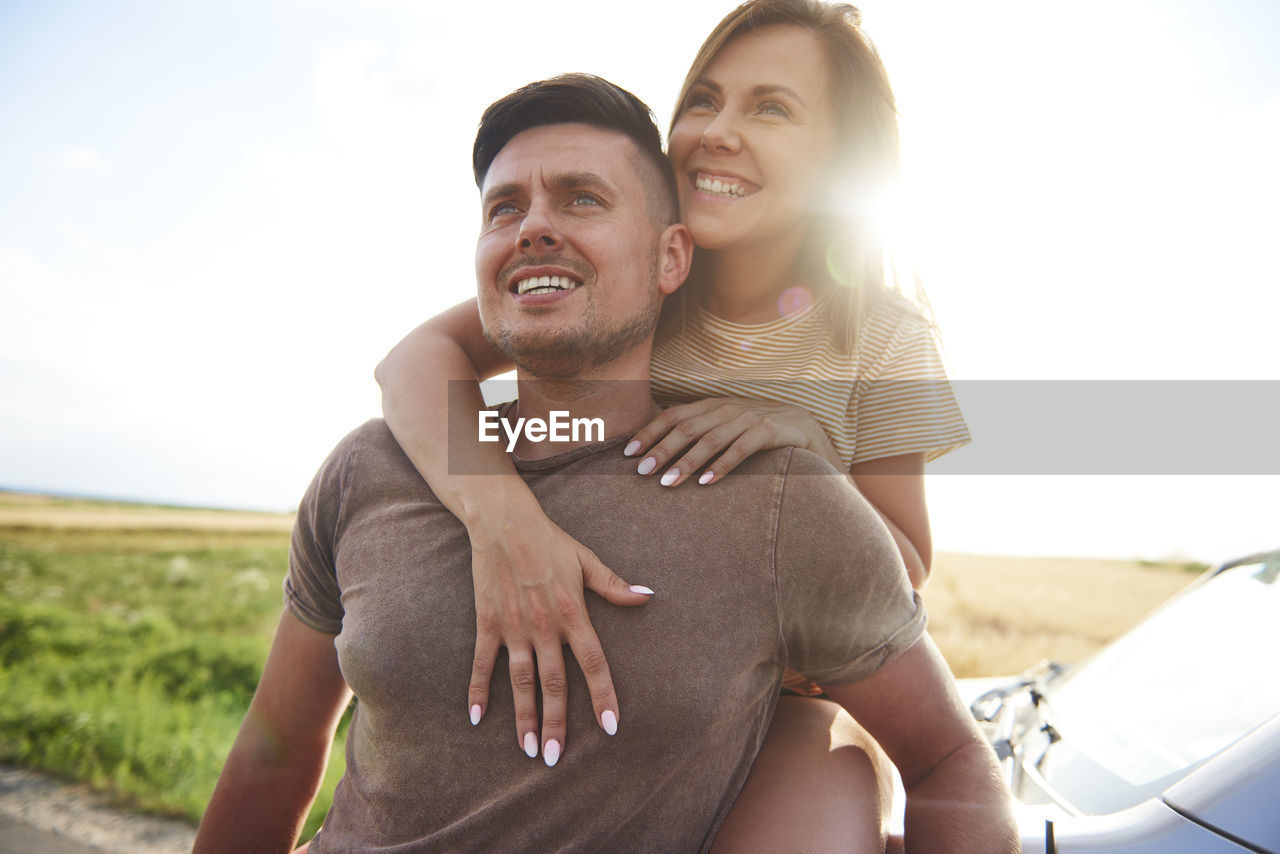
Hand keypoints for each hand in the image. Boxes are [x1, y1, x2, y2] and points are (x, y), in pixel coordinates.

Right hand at [466, 493, 652, 765]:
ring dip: (523, 716)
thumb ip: (615, 585)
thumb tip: (648, 596)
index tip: (610, 727)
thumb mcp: (586, 560)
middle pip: (554, 683)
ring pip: (521, 680)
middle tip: (555, 757)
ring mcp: (514, 626)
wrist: (503, 521)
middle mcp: (544, 625)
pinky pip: (483, 661)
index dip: (603, 696)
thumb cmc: (549, 540)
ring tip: (526, 749)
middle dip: (555, 723)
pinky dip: (478, 689)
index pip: (593, 662)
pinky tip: (476, 717)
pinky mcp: (488, 621)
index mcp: (573, 612)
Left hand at [625, 398, 837, 485]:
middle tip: (642, 472)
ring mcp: (748, 417)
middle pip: (687, 427)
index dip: (650, 432)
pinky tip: (706, 482)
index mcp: (712, 405)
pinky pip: (741, 448)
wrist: (807, 428)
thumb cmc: (758, 432)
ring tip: (668, 482)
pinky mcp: (770, 430)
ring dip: (687, 461)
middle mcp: (727, 408)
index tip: (629, 453)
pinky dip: (722, 466)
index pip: (673, 415)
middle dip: (661, 449)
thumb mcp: (726, 428)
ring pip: (710, 439)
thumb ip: (699, 433)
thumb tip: (660, 454)